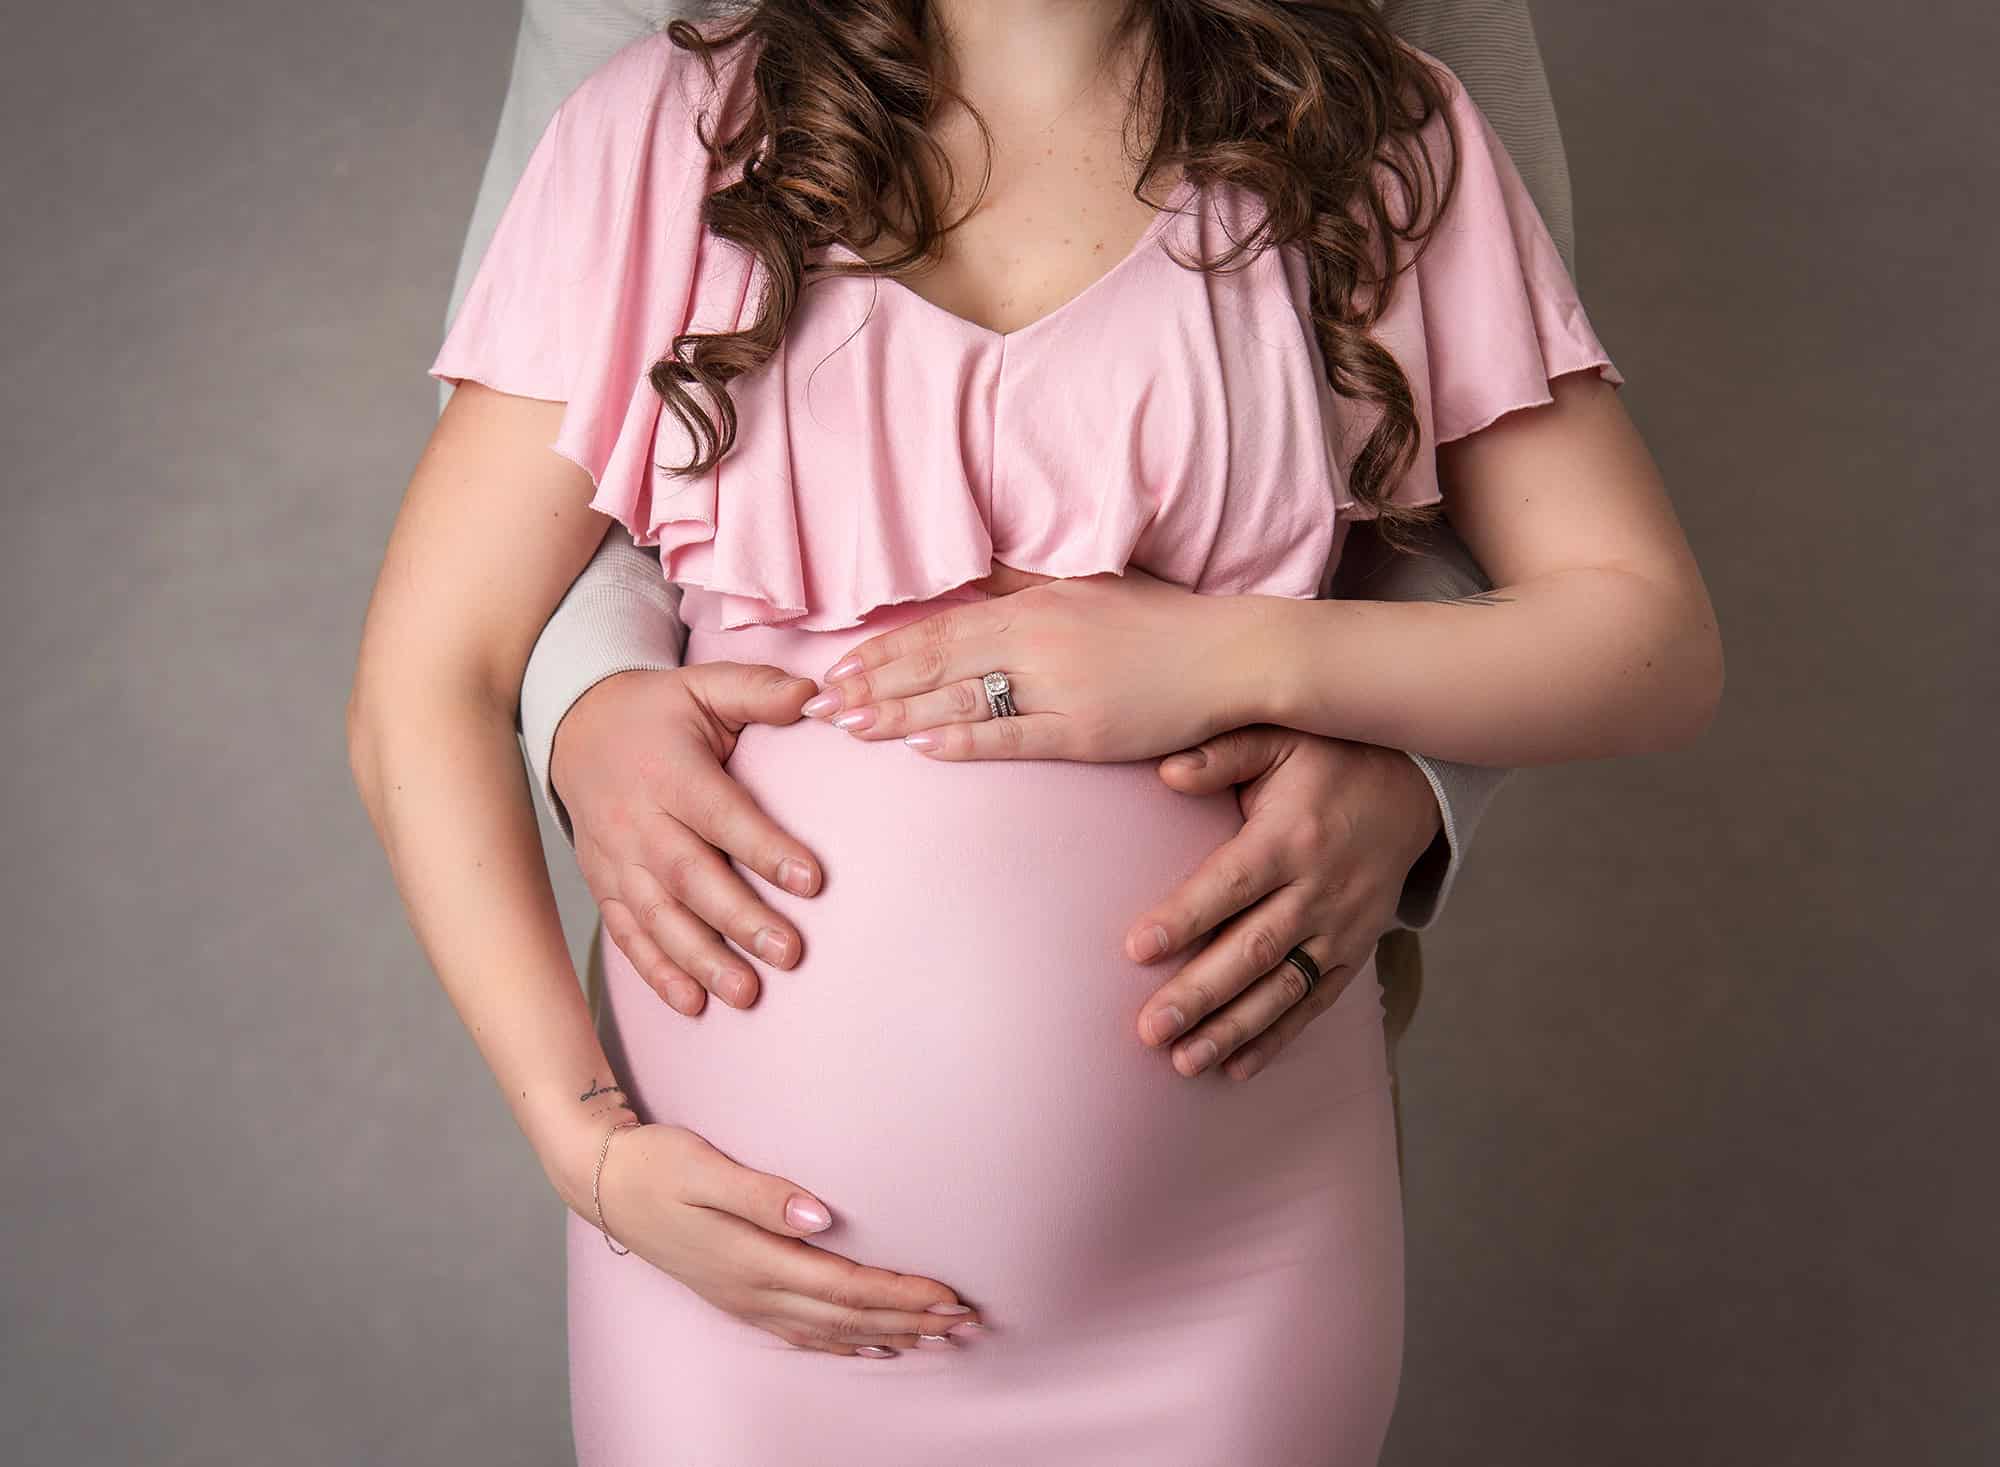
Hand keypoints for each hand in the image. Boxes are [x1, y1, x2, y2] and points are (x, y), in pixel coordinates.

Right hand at [553, 662, 824, 1014]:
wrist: (575, 727)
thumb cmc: (657, 712)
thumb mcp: (704, 686)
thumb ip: (759, 690)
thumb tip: (818, 698)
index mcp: (670, 772)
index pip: (722, 815)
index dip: (765, 848)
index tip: (813, 880)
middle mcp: (638, 821)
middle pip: (691, 876)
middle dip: (740, 919)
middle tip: (789, 953)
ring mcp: (616, 860)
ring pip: (659, 917)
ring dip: (702, 960)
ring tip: (747, 993)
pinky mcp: (604, 886)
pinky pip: (628, 935)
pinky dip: (656, 972)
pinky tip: (692, 1004)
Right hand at [582, 1123, 986, 1357]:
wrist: (602, 1181)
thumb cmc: (656, 1163)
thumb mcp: (705, 1167)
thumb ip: (763, 1195)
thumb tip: (821, 1217)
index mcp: (753, 1259)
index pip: (845, 1286)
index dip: (900, 1294)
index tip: (949, 1296)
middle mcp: (753, 1289)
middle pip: (848, 1317)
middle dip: (913, 1322)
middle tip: (969, 1324)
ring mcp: (745, 1299)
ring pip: (832, 1331)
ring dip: (890, 1335)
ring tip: (941, 1339)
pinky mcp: (738, 1295)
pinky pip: (803, 1333)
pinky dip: (846, 1342)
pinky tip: (872, 1345)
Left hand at [800, 564, 1268, 761]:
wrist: (1229, 654)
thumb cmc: (1160, 621)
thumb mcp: (1086, 584)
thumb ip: (1024, 581)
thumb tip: (972, 570)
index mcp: (1034, 604)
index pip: (940, 627)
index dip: (882, 650)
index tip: (836, 667)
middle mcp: (1039, 640)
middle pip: (937, 662)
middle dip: (871, 684)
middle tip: (817, 705)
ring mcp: (1062, 687)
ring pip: (964, 700)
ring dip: (900, 715)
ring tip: (850, 728)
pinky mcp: (1087, 731)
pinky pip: (1015, 737)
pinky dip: (967, 742)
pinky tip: (924, 749)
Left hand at [1124, 726, 1441, 1081]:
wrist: (1413, 786)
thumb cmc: (1329, 757)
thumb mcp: (1280, 735)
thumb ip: (1223, 753)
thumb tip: (1167, 771)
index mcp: (1290, 838)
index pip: (1231, 885)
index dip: (1185, 917)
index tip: (1137, 948)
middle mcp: (1317, 890)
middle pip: (1252, 951)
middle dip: (1200, 995)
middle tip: (1150, 1029)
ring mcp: (1340, 927)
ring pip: (1282, 989)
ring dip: (1233, 1029)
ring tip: (1184, 1062)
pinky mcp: (1354, 951)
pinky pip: (1314, 1002)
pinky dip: (1278, 1038)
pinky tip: (1237, 1067)